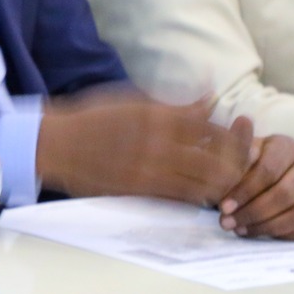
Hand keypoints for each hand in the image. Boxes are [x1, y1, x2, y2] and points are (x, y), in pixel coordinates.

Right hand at [36, 93, 252, 205]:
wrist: (56, 144)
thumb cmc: (92, 116)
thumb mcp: (133, 99)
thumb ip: (173, 103)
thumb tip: (209, 97)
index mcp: (157, 115)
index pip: (210, 126)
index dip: (230, 133)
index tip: (234, 135)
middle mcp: (158, 143)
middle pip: (216, 158)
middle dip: (233, 162)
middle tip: (237, 163)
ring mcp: (150, 169)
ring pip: (204, 182)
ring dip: (219, 182)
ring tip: (224, 180)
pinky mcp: (141, 189)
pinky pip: (182, 196)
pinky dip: (198, 195)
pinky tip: (201, 191)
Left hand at [217, 131, 293, 240]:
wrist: (241, 186)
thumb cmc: (235, 168)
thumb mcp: (229, 156)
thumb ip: (236, 144)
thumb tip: (243, 121)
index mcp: (286, 146)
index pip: (269, 170)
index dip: (245, 190)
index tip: (223, 206)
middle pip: (285, 194)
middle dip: (253, 211)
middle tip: (227, 222)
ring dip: (265, 225)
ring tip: (238, 229)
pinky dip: (279, 234)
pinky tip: (254, 232)